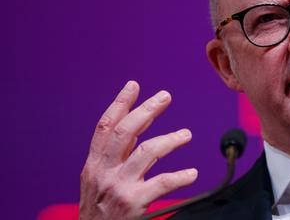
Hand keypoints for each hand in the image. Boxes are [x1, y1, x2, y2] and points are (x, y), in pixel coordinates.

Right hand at [79, 81, 197, 219]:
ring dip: (170, 139)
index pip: (105, 127)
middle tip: (165, 96)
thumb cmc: (100, 211)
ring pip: (147, 152)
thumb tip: (139, 124)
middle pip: (125, 132)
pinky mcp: (133, 203)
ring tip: (186, 134)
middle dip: (146, 110)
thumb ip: (115, 156)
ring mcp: (118, 187)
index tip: (134, 85)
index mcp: (94, 164)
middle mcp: (103, 172)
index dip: (119, 103)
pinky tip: (192, 173)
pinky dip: (180, 176)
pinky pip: (162, 183)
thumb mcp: (98, 180)